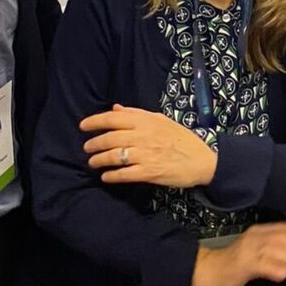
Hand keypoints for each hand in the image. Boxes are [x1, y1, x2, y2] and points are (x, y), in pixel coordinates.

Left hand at [81, 104, 216, 187]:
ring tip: (93, 162)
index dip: (94, 122)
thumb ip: (136, 114)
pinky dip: (112, 176)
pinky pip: (125, 174)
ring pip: (114, 156)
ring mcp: (146, 155)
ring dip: (99, 160)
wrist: (202, 160)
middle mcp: (143, 136)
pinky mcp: (149, 172)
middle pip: (110, 138)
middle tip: (87, 148)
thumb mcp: (160, 120)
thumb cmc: (181, 138)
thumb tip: (115, 108)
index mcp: (145, 121)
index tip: (83, 126)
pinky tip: (106, 177)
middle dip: (94, 143)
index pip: (113, 119)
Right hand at [191, 222, 285, 285]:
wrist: (208, 269)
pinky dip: (273, 268)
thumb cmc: (233, 262)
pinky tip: (281, 273)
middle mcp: (254, 237)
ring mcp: (248, 249)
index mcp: (259, 232)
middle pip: (281, 237)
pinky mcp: (242, 263)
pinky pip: (261, 264)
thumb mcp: (257, 252)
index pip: (285, 227)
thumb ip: (275, 250)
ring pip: (274, 249)